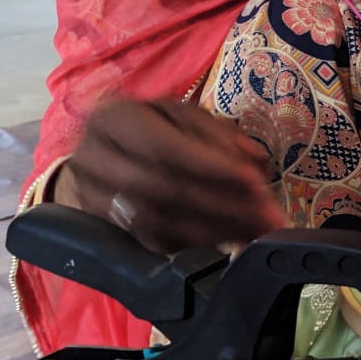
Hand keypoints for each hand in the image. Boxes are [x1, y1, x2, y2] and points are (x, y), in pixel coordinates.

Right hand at [54, 98, 281, 254]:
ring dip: (216, 230)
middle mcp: (94, 160)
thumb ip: (216, 133)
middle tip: (266, 216)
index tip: (255, 181)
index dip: (212, 166)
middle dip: (222, 205)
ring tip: (257, 231)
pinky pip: (156, 244)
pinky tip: (232, 239)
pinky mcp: (107, 232)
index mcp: (113, 119)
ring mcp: (94, 201)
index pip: (164, 147)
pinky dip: (199, 243)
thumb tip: (255, 159)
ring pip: (160, 223)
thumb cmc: (147, 127)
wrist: (98, 155)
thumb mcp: (179, 115)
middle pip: (163, 190)